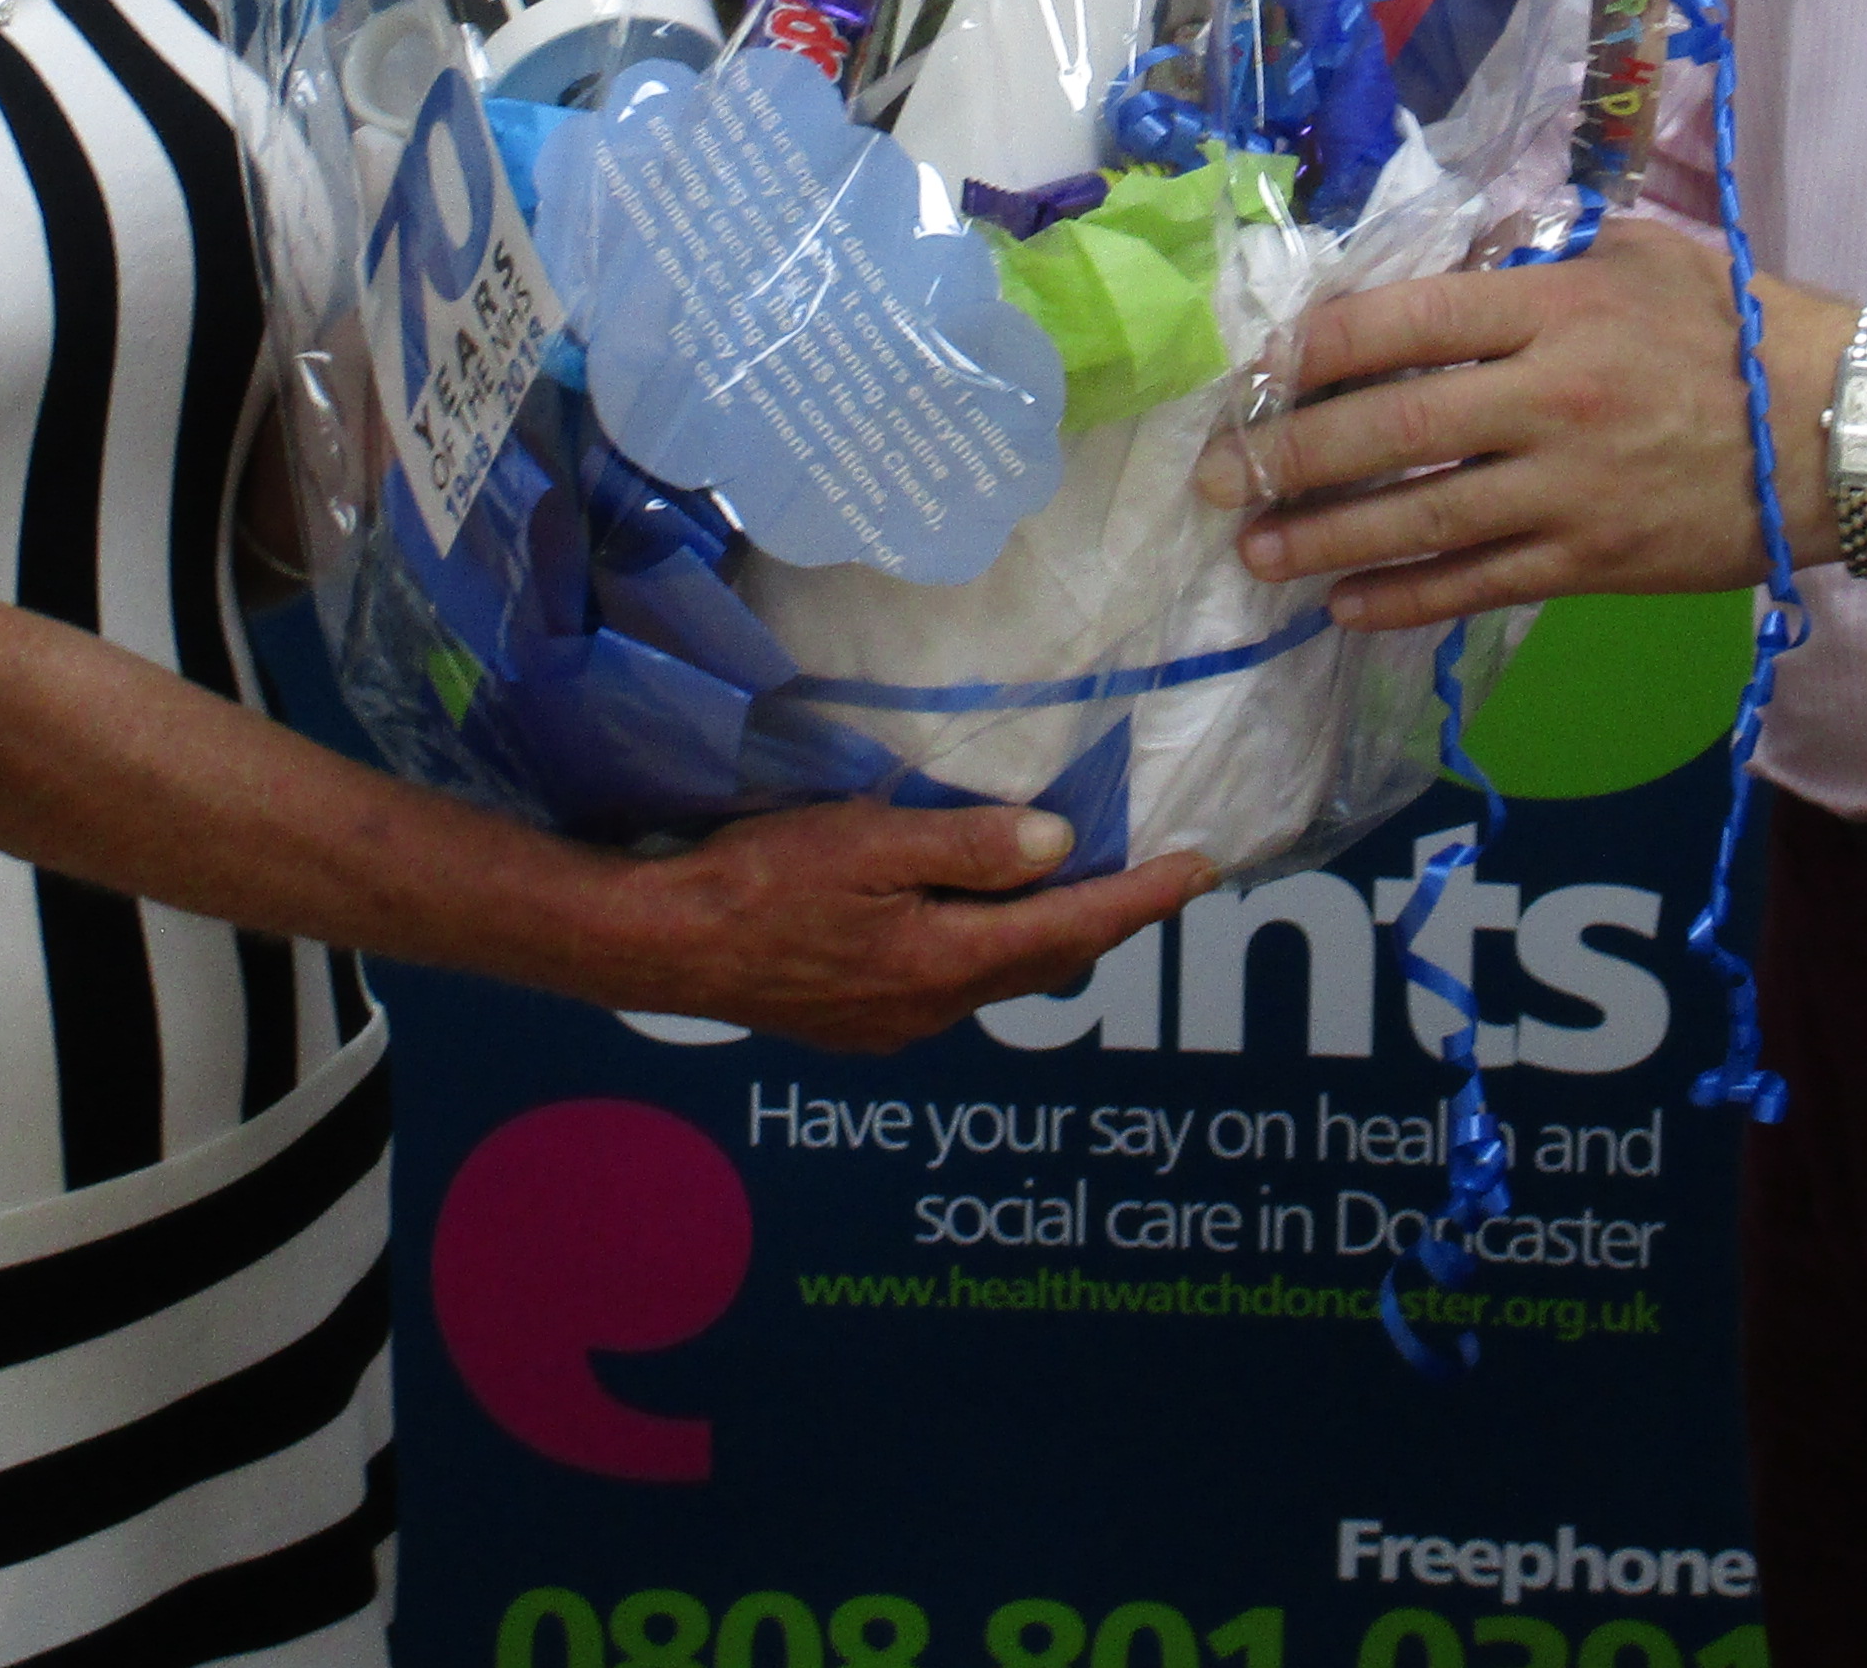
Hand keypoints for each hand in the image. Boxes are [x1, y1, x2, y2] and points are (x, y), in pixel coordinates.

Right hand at [617, 803, 1221, 1052]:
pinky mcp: (860, 1023)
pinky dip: (994, 950)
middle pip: (1048, 962)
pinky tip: (982, 922)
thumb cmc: (760, 879)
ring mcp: (895, 1024)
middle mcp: (934, 1008)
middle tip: (1165, 881)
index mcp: (946, 960)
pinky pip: (954, 986)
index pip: (1071, 926)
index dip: (1143, 899)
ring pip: (1001, 978)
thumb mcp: (867, 841)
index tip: (1202, 871)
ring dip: (1052, 937)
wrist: (664, 945)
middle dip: (1112, 921)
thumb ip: (966, 845)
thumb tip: (1058, 848)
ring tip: (1087, 893)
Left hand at [1201, 214, 1835, 628]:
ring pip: (1420, 520)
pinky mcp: (1593, 564)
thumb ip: (1536, 253)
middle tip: (1217, 477)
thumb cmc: (1740, 328)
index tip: (1258, 369)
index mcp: (1553, 310)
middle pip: (1388, 428)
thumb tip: (1450, 256)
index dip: (1313, 349)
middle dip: (1287, 455)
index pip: (1399, 323)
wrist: (1842, 432)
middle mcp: (1548, 400)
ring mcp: (1568, 491)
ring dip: (1325, 538)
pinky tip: (1345, 607)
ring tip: (1257, 552)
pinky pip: (1478, 586)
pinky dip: (1404, 600)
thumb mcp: (1639, 254)